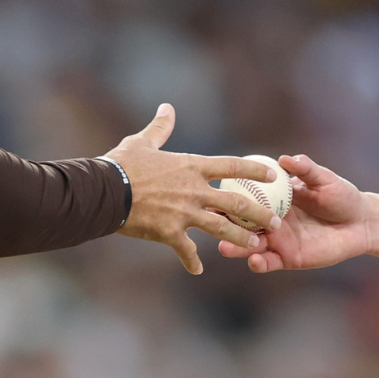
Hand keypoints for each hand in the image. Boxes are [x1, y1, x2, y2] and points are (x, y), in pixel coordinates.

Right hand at [105, 104, 278, 273]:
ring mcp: (184, 213)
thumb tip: (167, 108)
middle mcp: (194, 190)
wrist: (103, 191)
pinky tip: (197, 270)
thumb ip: (161, 128)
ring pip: (221, 228)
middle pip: (236, 202)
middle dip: (259, 213)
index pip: (231, 165)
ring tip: (254, 246)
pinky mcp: (169, 232)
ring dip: (240, 238)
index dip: (254, 169)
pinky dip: (191, 260)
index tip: (273, 173)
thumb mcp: (142, 142)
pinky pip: (186, 250)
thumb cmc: (121, 164)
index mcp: (191, 166)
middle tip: (276, 222)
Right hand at [217, 154, 369, 272]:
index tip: (210, 194)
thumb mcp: (324, 180)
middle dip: (223, 224)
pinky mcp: (287, 259)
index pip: (245, 196)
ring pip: (250, 245)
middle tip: (210, 224)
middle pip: (241, 223)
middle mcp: (270, 220)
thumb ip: (306, 171)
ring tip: (225, 247)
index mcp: (275, 198)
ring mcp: (278, 240)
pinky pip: (268, 262)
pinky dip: (259, 263)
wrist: (361, 224)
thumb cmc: (342, 196)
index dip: (227, 196)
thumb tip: (286, 159)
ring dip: (236, 246)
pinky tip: (254, 260)